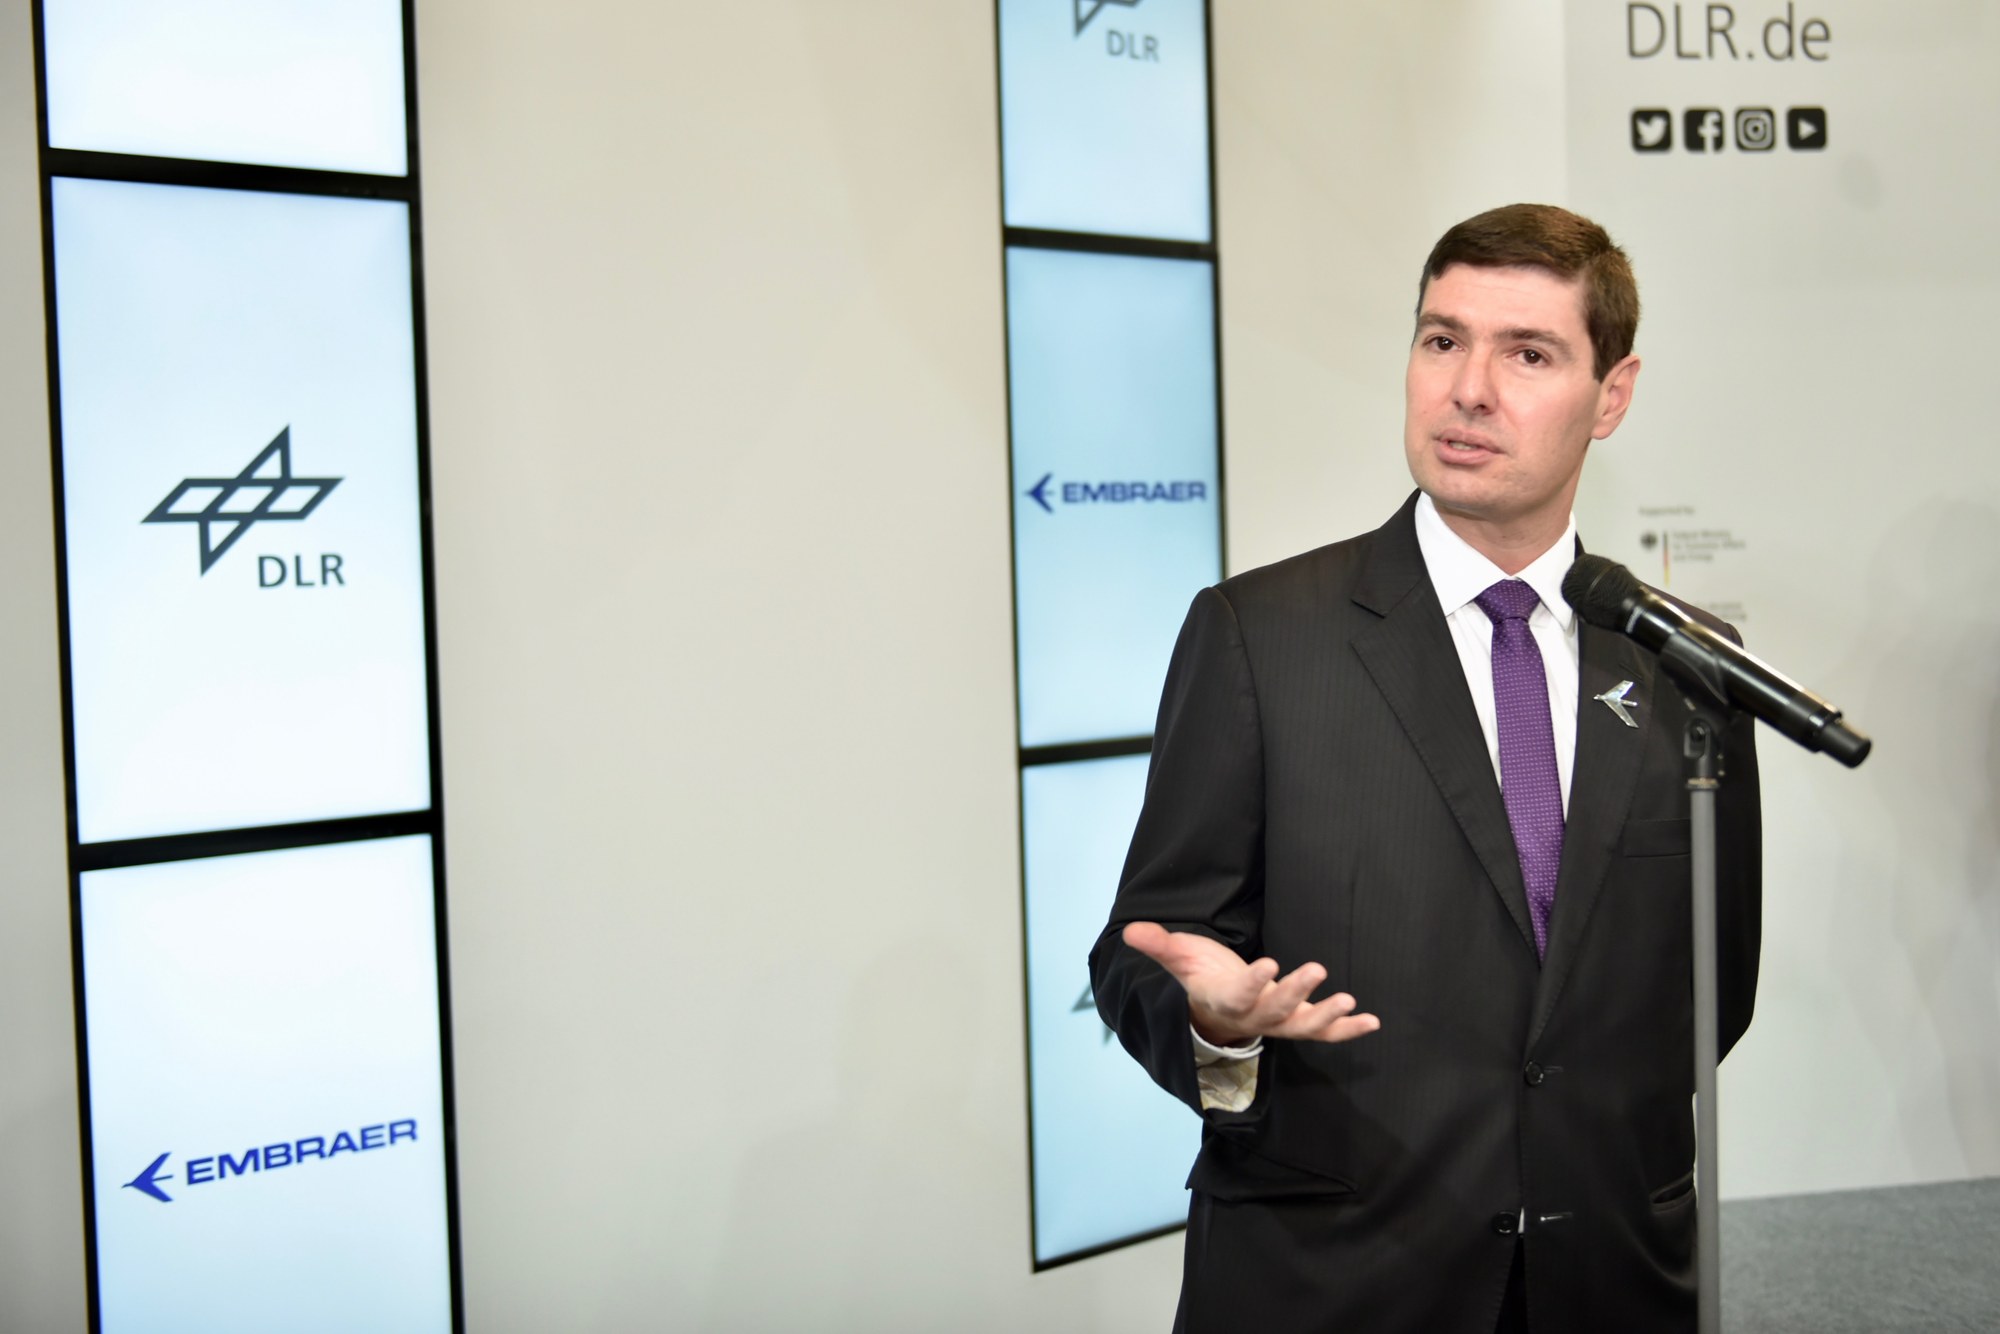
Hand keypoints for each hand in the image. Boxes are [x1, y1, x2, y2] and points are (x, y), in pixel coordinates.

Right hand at [1121, 921, 1380, 1047]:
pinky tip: (1372, 1021)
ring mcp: (1276, 1023)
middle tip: (1316, 970)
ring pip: (1302, 1027)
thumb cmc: (1197, 978)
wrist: (1211, 1012)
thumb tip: (1130, 931)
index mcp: (1222, 1002)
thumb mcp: (1178, 959)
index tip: (1267, 964)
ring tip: (1351, 1002)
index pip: (1237, 996)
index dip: (1251, 983)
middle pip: (1275, 1012)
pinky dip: (1347, 1029)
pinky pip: (1322, 1032)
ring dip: (1327, 1017)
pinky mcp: (1295, 1023)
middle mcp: (1252, 1018)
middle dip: (1295, 993)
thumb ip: (1158, 945)